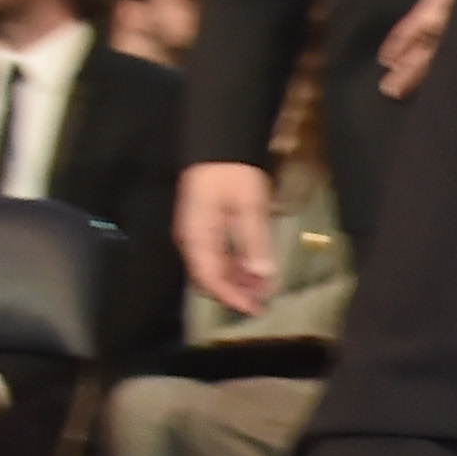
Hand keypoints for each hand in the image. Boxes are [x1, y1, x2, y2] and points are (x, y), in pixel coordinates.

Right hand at [176, 159, 276, 318]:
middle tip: (262, 303)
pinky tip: (256, 271)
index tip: (254, 309)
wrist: (220, 146)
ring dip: (238, 281)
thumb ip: (254, 240)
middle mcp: (193, 240)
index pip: (210, 278)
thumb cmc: (232, 173)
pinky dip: (237, 266)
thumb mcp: (249, 205)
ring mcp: (199, 235)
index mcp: (197, 236)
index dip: (231, 297)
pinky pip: (219, 256)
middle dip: (235, 293)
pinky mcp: (208, 229)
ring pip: (216, 269)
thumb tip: (262, 274)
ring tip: (263, 290)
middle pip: (210, 277)